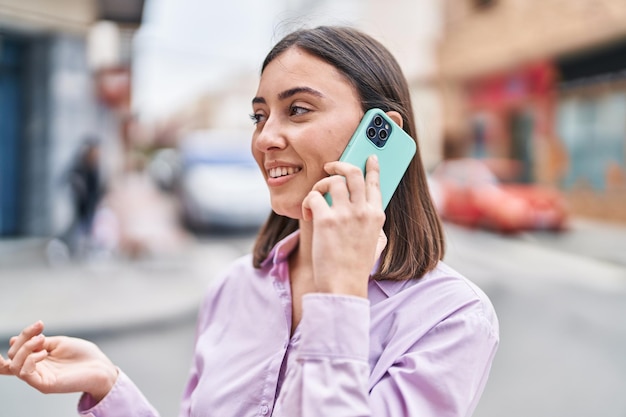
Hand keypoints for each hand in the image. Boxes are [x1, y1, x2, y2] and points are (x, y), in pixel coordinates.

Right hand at [1, 321, 117, 401]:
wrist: (100, 366)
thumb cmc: (82, 354)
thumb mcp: (58, 343)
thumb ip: (37, 343)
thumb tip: (13, 340)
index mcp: (38, 358)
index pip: (17, 351)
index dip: (20, 338)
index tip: (39, 324)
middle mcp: (36, 369)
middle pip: (13, 356)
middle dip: (23, 339)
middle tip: (40, 332)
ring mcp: (39, 378)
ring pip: (14, 365)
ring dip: (25, 349)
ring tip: (42, 341)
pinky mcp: (44, 385)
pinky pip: (25, 374)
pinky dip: (30, 360)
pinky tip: (44, 353)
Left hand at [302, 155, 385, 296]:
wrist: (343, 286)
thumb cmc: (356, 268)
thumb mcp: (376, 245)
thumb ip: (376, 228)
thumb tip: (374, 216)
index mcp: (377, 216)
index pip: (375, 182)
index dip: (371, 167)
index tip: (369, 157)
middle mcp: (363, 211)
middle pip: (353, 173)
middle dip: (339, 165)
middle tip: (330, 167)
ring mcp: (345, 214)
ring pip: (332, 180)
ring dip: (320, 185)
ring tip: (316, 197)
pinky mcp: (326, 220)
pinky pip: (314, 196)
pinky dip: (307, 202)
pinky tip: (308, 214)